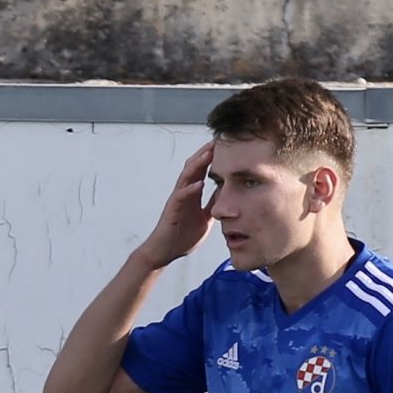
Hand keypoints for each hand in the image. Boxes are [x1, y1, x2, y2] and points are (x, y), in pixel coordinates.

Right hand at [133, 142, 216, 267]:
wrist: (165, 252)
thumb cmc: (182, 236)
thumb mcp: (205, 218)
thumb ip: (213, 205)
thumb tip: (227, 193)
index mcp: (192, 194)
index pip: (203, 170)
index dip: (213, 157)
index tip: (227, 145)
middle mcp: (184, 192)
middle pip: (194, 166)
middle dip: (206, 153)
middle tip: (219, 140)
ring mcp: (177, 200)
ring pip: (186, 177)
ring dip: (197, 165)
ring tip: (209, 154)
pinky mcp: (172, 210)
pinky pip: (180, 197)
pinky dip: (190, 189)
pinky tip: (199, 184)